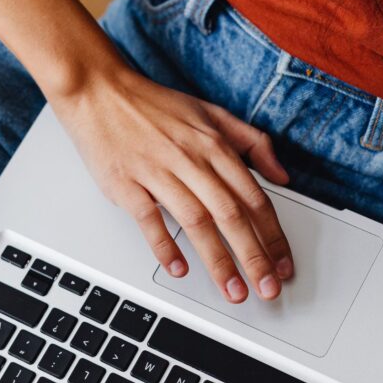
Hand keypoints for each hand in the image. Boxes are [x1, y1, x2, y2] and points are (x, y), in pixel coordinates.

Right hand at [51, 68, 293, 302]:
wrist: (100, 92)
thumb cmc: (154, 107)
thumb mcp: (212, 114)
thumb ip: (252, 142)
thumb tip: (282, 174)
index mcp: (214, 145)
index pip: (254, 197)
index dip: (273, 235)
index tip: (282, 264)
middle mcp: (190, 159)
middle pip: (230, 214)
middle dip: (254, 256)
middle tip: (267, 289)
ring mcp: (157, 171)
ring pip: (196, 221)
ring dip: (218, 260)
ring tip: (233, 290)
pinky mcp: (126, 183)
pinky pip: (149, 219)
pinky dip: (165, 245)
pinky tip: (180, 268)